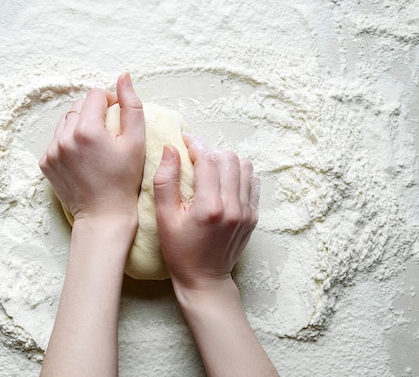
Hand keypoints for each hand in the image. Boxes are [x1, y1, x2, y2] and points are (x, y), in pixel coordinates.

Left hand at [39, 74, 144, 223]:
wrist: (104, 215)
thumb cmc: (125, 179)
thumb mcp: (136, 141)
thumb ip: (131, 105)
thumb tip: (123, 76)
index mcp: (86, 129)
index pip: (95, 95)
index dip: (110, 101)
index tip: (117, 118)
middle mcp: (64, 137)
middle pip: (78, 106)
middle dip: (93, 113)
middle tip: (108, 134)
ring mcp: (51, 151)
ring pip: (66, 122)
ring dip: (80, 126)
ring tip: (95, 146)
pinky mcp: (45, 163)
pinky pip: (57, 140)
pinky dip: (69, 143)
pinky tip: (83, 158)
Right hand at [153, 134, 259, 289]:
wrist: (204, 279)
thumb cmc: (180, 251)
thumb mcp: (164, 218)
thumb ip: (165, 181)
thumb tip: (170, 149)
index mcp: (209, 207)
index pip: (207, 160)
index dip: (195, 144)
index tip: (184, 140)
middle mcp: (233, 207)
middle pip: (228, 158)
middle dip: (210, 153)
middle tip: (195, 160)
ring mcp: (247, 212)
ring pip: (244, 166)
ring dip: (226, 163)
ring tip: (211, 172)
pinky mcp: (254, 216)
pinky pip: (253, 182)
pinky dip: (239, 175)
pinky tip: (224, 183)